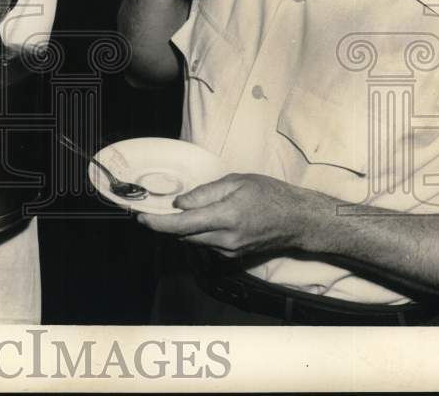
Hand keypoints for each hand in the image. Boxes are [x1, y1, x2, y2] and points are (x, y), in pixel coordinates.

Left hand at [136, 173, 332, 258]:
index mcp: (226, 217)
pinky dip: (196, 232)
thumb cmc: (270, 194)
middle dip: (165, 224)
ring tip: (180, 210)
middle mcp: (225, 239)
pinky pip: (204, 244)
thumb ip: (205, 193)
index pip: (182, 225)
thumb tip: (179, 204)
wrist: (297, 220)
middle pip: (183, 235)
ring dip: (181, 228)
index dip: (157, 223)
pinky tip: (201, 218)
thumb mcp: (236, 182)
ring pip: (192, 241)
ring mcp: (228, 251)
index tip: (140, 217)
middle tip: (154, 208)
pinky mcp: (232, 256)